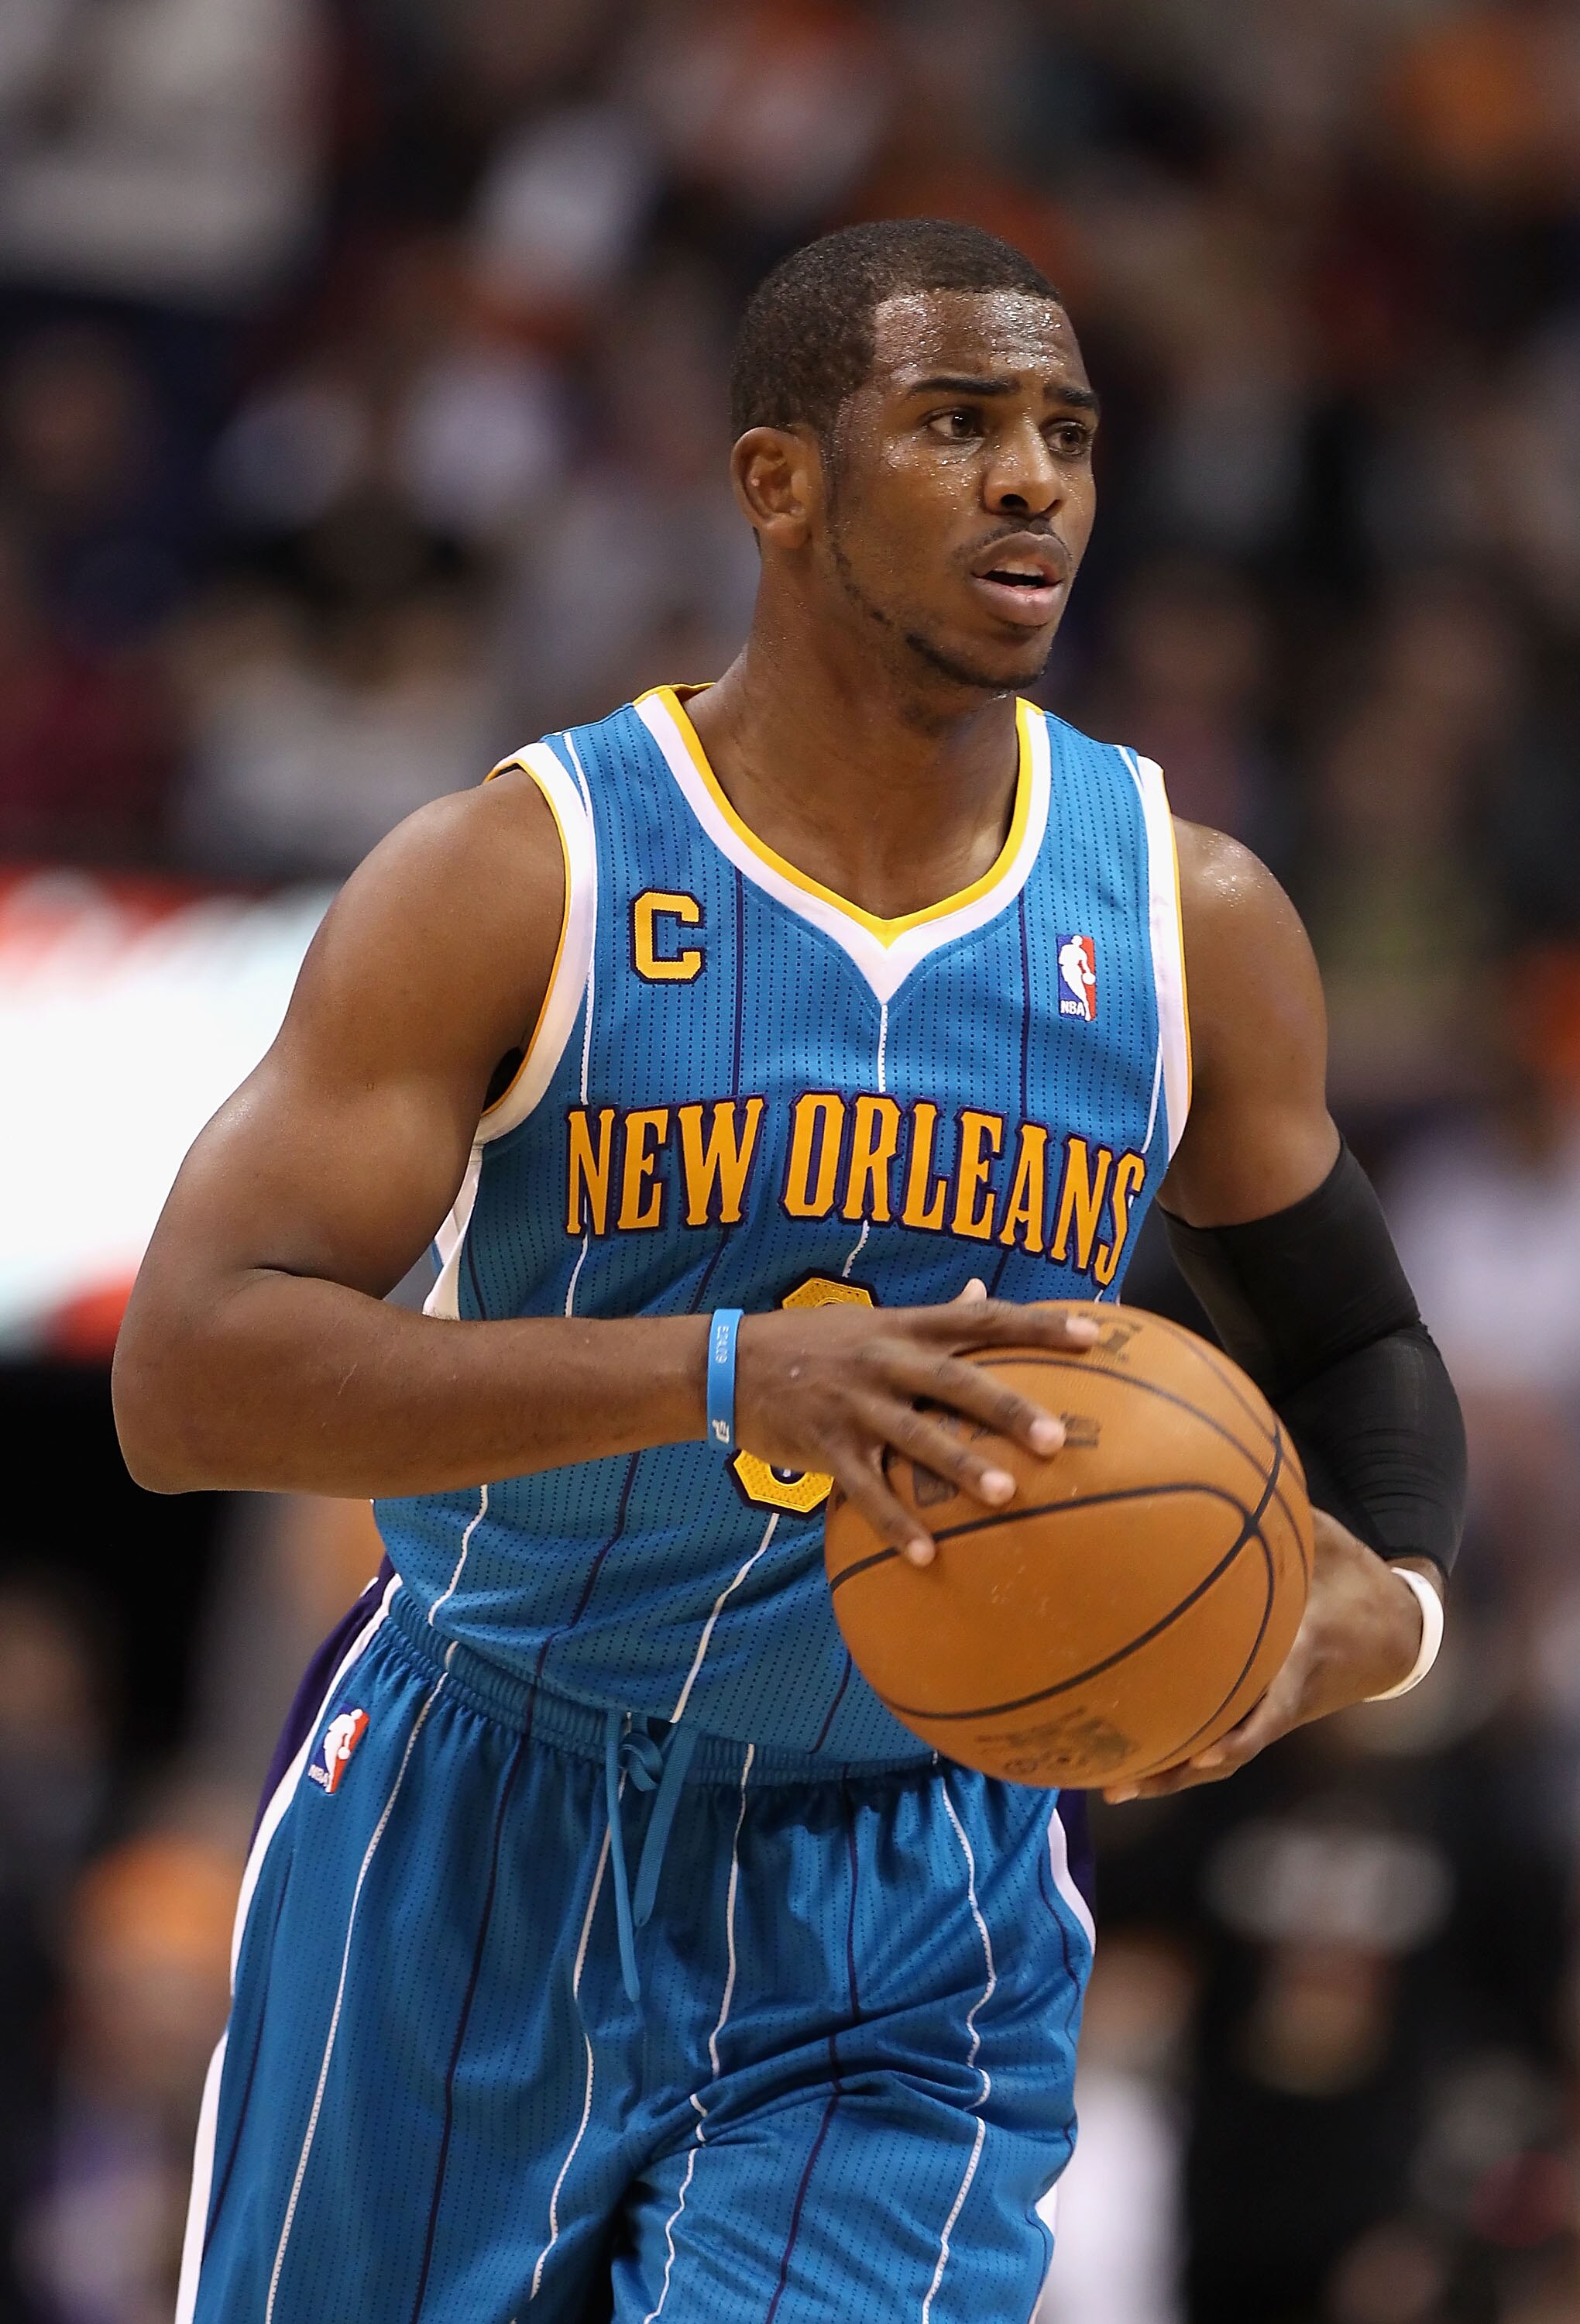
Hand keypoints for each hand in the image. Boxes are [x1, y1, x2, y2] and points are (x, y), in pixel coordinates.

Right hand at [736, 1279, 1098, 1565]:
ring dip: (958, 1468)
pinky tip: (928, 1556)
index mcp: (903, 1326)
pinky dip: (896, 1524)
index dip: (1038, 1325)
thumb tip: (984, 1292)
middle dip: (1006, 1408)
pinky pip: (866, 1490)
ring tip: (1003, 1497)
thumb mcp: (871, 1319)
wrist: (729, 1363)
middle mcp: (884, 1360)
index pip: (982, 1317)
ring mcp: (854, 1405)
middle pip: (956, 1380)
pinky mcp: (825, 1446)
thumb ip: (933, 1315)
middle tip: (1054, 1436)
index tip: (1094, 1335)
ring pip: (914, 1436)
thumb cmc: (813, 1342)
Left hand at [1102, 1512, 1438, 1803]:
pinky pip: (1218, 1738)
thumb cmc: (1354, 1576)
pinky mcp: (1264, 1712)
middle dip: (1179, 1767)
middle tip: (1124, 1783)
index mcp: (1302, 1656)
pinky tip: (1127, 1758)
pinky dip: (1177, 1753)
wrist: (1396, 1634)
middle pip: (1230, 1746)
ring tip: (1110, 1788)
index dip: (1240, 1732)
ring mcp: (1274, 1711)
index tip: (1203, 1753)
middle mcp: (1284, 1695)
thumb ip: (1288, 1512)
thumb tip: (1240, 1461)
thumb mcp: (1330, 1539)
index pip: (1272, 1704)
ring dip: (1169, 1774)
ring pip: (1219, 1755)